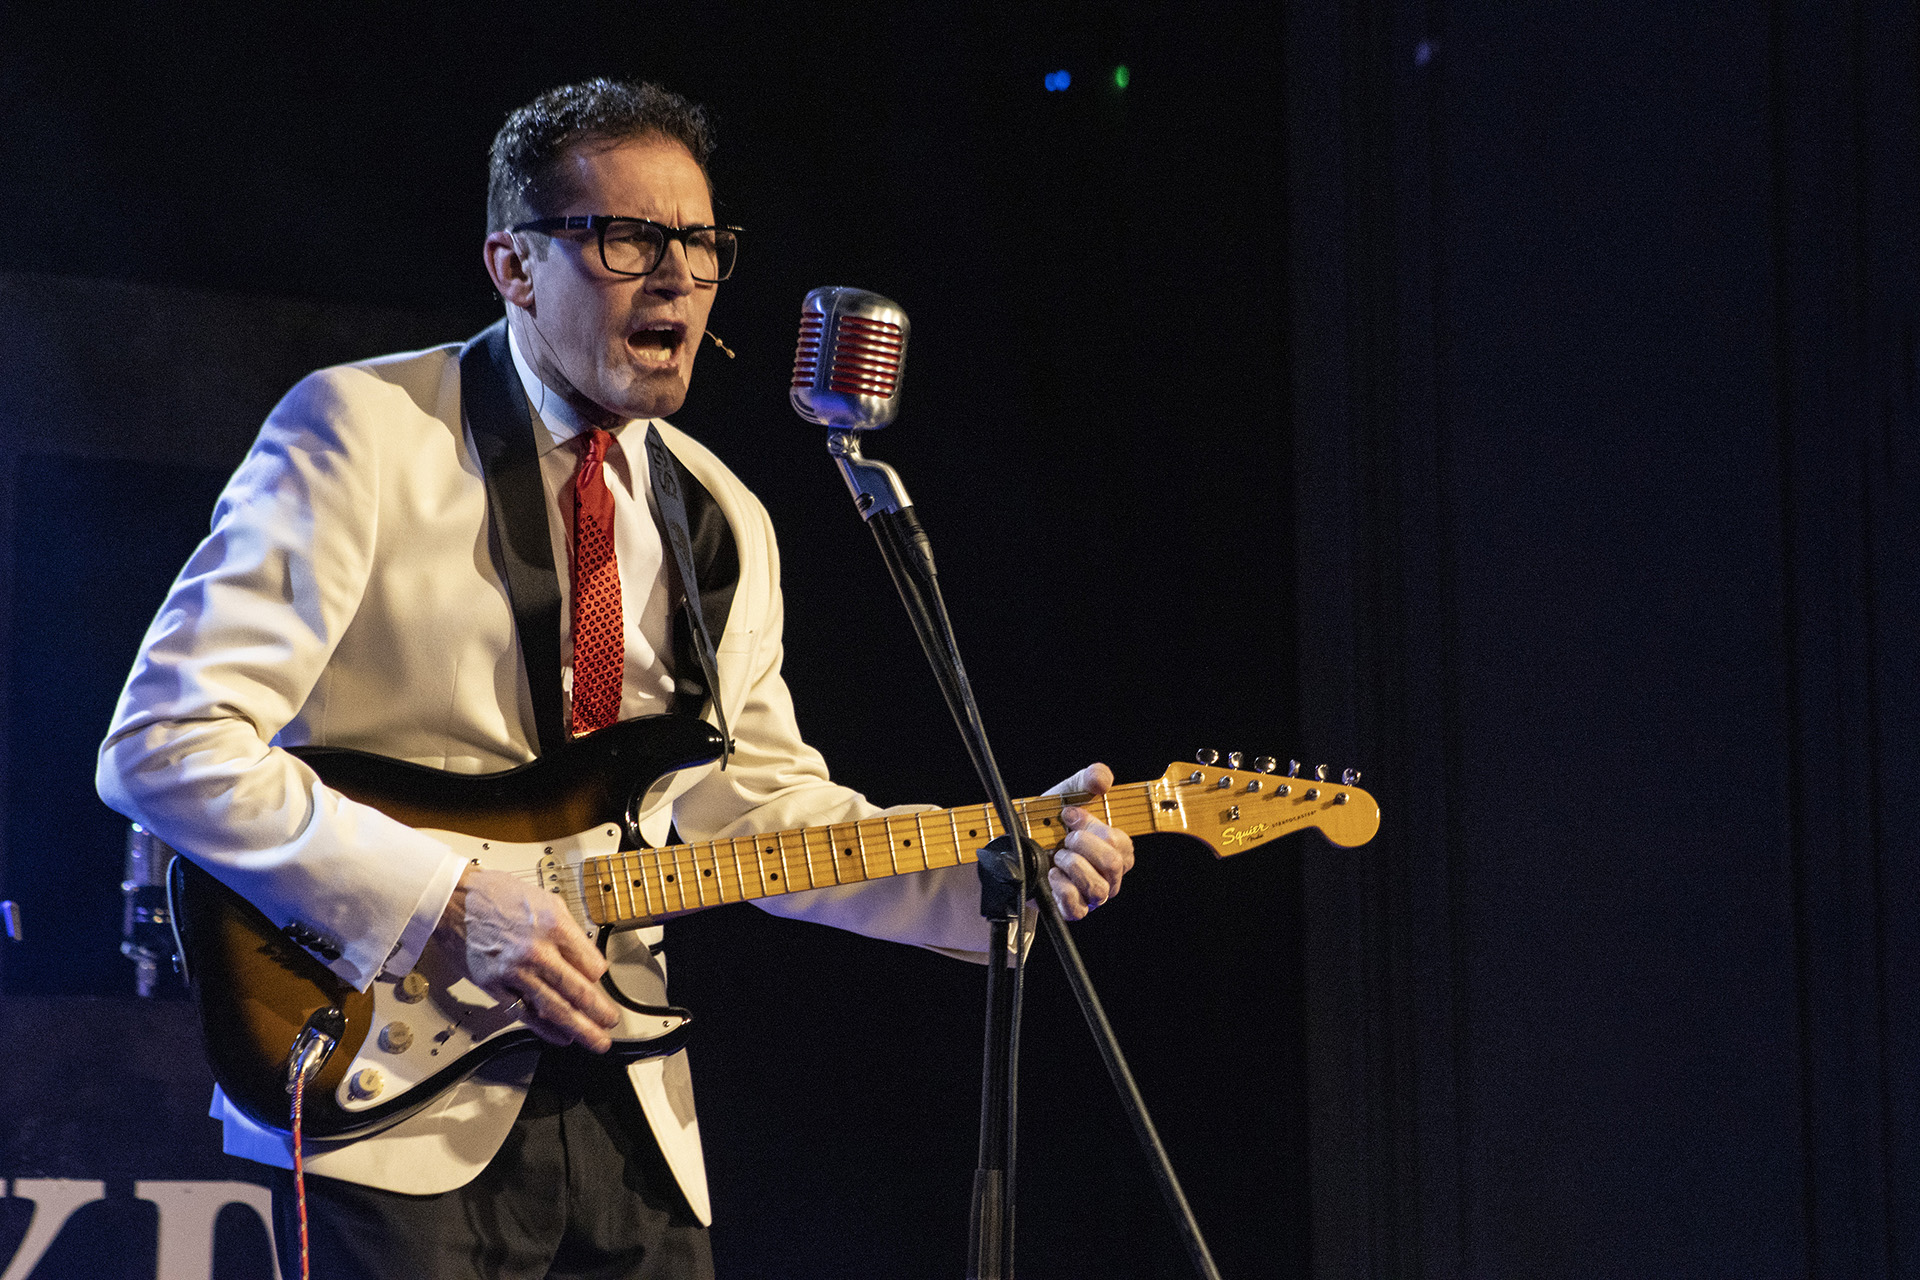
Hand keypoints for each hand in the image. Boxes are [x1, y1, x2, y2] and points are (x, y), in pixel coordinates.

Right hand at [428, 865, 619, 1051]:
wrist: (453, 900)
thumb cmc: (497, 895)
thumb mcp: (545, 900)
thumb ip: (567, 930)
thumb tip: (584, 957)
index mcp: (554, 926)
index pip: (591, 964)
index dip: (599, 975)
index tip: (599, 980)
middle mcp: (537, 951)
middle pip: (578, 991)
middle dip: (600, 1012)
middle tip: (611, 1023)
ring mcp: (515, 972)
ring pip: (554, 1008)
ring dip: (579, 1028)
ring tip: (595, 1040)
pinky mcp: (494, 986)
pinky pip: (524, 1013)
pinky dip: (545, 1029)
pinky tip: (560, 1037)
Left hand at [1043, 763, 1135, 920]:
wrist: (1019, 847)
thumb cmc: (1052, 823)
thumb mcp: (1070, 794)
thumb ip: (1090, 778)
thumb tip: (1102, 781)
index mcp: (1115, 850)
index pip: (1121, 843)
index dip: (1094, 826)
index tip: (1068, 815)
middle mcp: (1108, 876)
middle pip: (1113, 864)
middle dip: (1084, 844)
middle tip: (1065, 837)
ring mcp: (1091, 896)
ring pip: (1098, 888)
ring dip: (1073, 865)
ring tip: (1057, 855)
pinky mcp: (1071, 910)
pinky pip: (1076, 907)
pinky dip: (1062, 887)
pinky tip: (1051, 874)